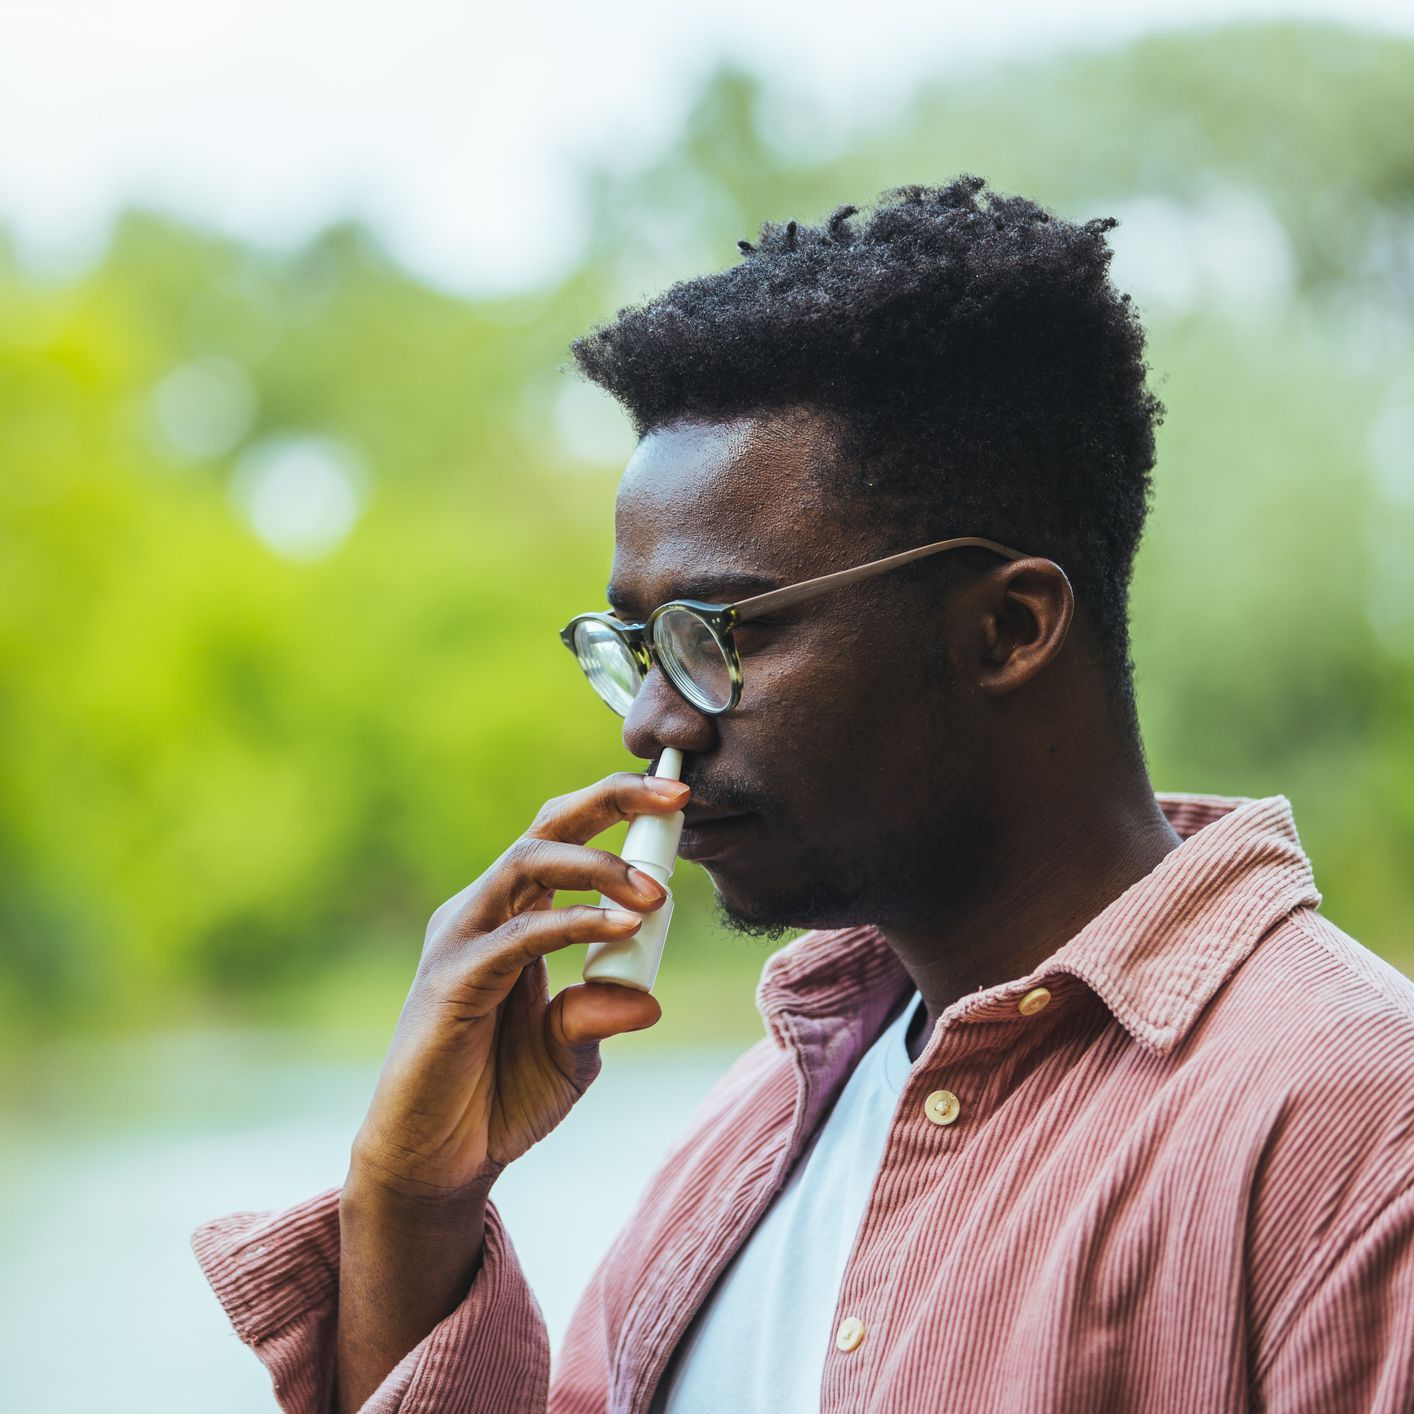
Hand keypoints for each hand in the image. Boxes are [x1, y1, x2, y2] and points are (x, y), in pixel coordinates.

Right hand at [348, 769, 690, 1207]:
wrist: (437, 1166)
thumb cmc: (498, 1100)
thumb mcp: (571, 1053)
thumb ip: (600, 1015)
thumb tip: (646, 998)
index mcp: (513, 916)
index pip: (565, 838)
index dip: (618, 811)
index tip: (681, 801)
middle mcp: (484, 913)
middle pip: (546, 827)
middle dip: (613, 799)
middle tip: (677, 795)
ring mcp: (462, 941)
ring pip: (527, 861)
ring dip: (599, 866)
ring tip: (655, 892)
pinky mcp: (452, 980)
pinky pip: (520, 933)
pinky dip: (574, 922)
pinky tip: (621, 926)